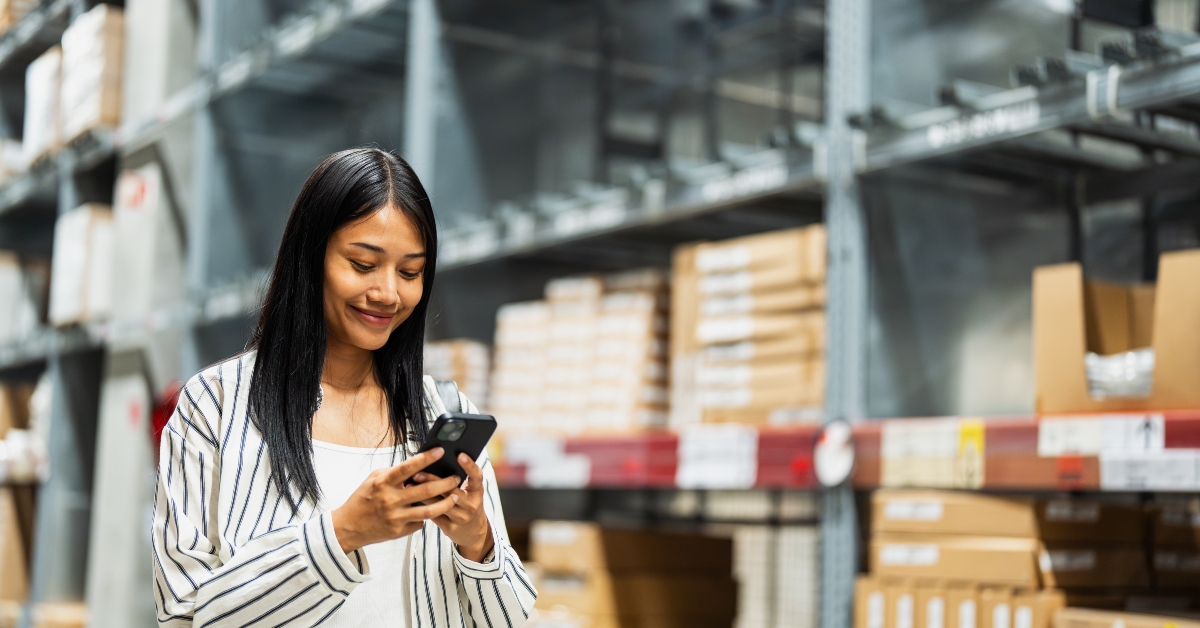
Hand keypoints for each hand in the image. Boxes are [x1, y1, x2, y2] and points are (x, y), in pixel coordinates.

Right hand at [331, 448, 460, 553]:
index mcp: (383, 483)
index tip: (440, 451)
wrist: (348, 527)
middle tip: (456, 478)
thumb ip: (394, 473)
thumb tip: (416, 465)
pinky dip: (427, 516)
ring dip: (445, 502)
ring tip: (455, 496)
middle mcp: (390, 499)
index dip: (426, 458)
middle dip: (445, 483)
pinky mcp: (399, 531)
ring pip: (429, 510)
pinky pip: (420, 522)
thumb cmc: (363, 499)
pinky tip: (434, 511)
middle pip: (425, 490)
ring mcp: (395, 517)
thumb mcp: (374, 480)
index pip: (408, 467)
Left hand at [412, 454, 493, 561]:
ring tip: (410, 484)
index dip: (469, 465)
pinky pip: (434, 515)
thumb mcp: (471, 492)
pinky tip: (412, 500)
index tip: (460, 455)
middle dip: (433, 480)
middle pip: (451, 489)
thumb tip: (439, 461)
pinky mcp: (451, 527)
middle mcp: (471, 504)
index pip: (476, 476)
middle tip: (418, 472)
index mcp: (477, 491)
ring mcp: (461, 517)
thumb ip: (461, 479)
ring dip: (423, 493)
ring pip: (439, 503)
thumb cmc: (468, 505)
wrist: (474, 532)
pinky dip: (422, 506)